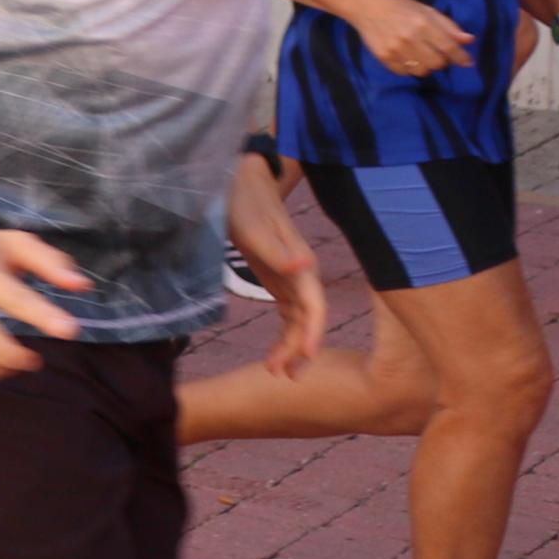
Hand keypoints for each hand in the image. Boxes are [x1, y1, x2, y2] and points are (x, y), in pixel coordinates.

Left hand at [224, 163, 325, 376]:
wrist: (243, 184)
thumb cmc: (246, 204)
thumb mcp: (254, 228)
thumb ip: (276, 251)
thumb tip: (304, 266)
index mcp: (302, 266)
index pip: (315, 306)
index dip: (313, 331)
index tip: (308, 355)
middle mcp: (302, 276)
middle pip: (308, 320)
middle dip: (299, 348)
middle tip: (282, 375)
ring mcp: (292, 280)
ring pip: (299, 321)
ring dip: (292, 346)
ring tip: (276, 372)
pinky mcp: (279, 281)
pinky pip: (288, 315)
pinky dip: (284, 335)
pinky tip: (277, 354)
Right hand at [345, 0, 474, 78]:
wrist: (365, 6)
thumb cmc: (399, 5)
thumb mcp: (426, 10)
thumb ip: (448, 26)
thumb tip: (469, 40)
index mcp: (423, 23)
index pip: (449, 47)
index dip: (461, 57)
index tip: (468, 62)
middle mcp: (410, 38)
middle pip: (437, 63)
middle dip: (442, 61)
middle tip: (438, 54)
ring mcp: (395, 49)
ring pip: (422, 71)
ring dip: (427, 66)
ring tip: (422, 56)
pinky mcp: (384, 57)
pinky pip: (404, 72)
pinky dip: (410, 68)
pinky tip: (408, 57)